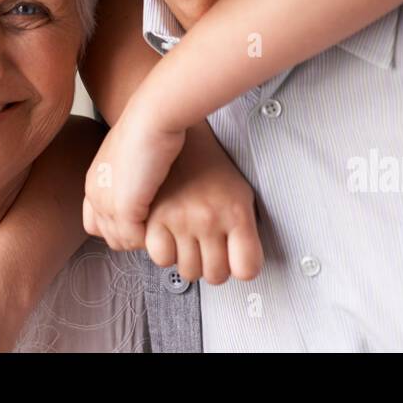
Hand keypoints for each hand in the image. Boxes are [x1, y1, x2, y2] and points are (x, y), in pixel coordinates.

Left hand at [83, 99, 186, 250]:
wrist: (153, 116)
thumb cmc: (152, 126)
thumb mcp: (132, 152)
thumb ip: (130, 174)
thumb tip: (145, 185)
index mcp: (94, 181)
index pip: (95, 222)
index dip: (118, 226)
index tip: (141, 219)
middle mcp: (95, 194)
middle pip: (108, 235)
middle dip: (131, 235)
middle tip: (154, 226)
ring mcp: (107, 202)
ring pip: (121, 240)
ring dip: (142, 237)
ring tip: (162, 225)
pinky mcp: (124, 208)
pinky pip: (135, 238)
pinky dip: (149, 236)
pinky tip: (164, 223)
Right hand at [141, 121, 261, 283]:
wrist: (168, 127)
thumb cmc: (204, 160)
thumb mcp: (237, 190)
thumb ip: (239, 227)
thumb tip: (237, 264)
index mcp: (237, 211)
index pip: (247, 269)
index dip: (240, 266)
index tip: (235, 259)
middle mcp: (210, 218)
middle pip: (217, 275)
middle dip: (212, 266)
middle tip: (207, 248)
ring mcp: (182, 218)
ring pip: (189, 272)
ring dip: (188, 261)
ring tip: (187, 242)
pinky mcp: (155, 217)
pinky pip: (161, 257)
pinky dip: (163, 252)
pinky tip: (166, 236)